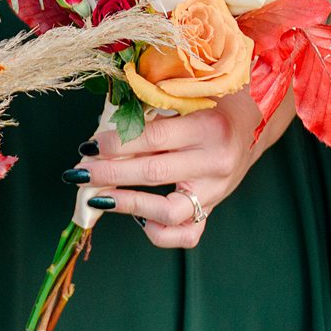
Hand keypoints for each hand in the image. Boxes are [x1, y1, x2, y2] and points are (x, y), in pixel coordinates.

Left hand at [74, 89, 286, 249]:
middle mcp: (215, 162)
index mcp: (208, 126)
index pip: (152, 138)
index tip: (89, 146)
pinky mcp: (213, 209)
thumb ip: (149, 111)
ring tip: (97, 197)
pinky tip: (137, 217)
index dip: (115, 144)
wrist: (251, 121)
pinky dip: (158, 232)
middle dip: (109, 174)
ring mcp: (216, 191)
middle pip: (153, 173)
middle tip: (79, 172)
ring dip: (126, 204)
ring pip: (168, 211)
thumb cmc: (209, 102)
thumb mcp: (184, 96)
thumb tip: (101, 137)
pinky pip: (186, 234)